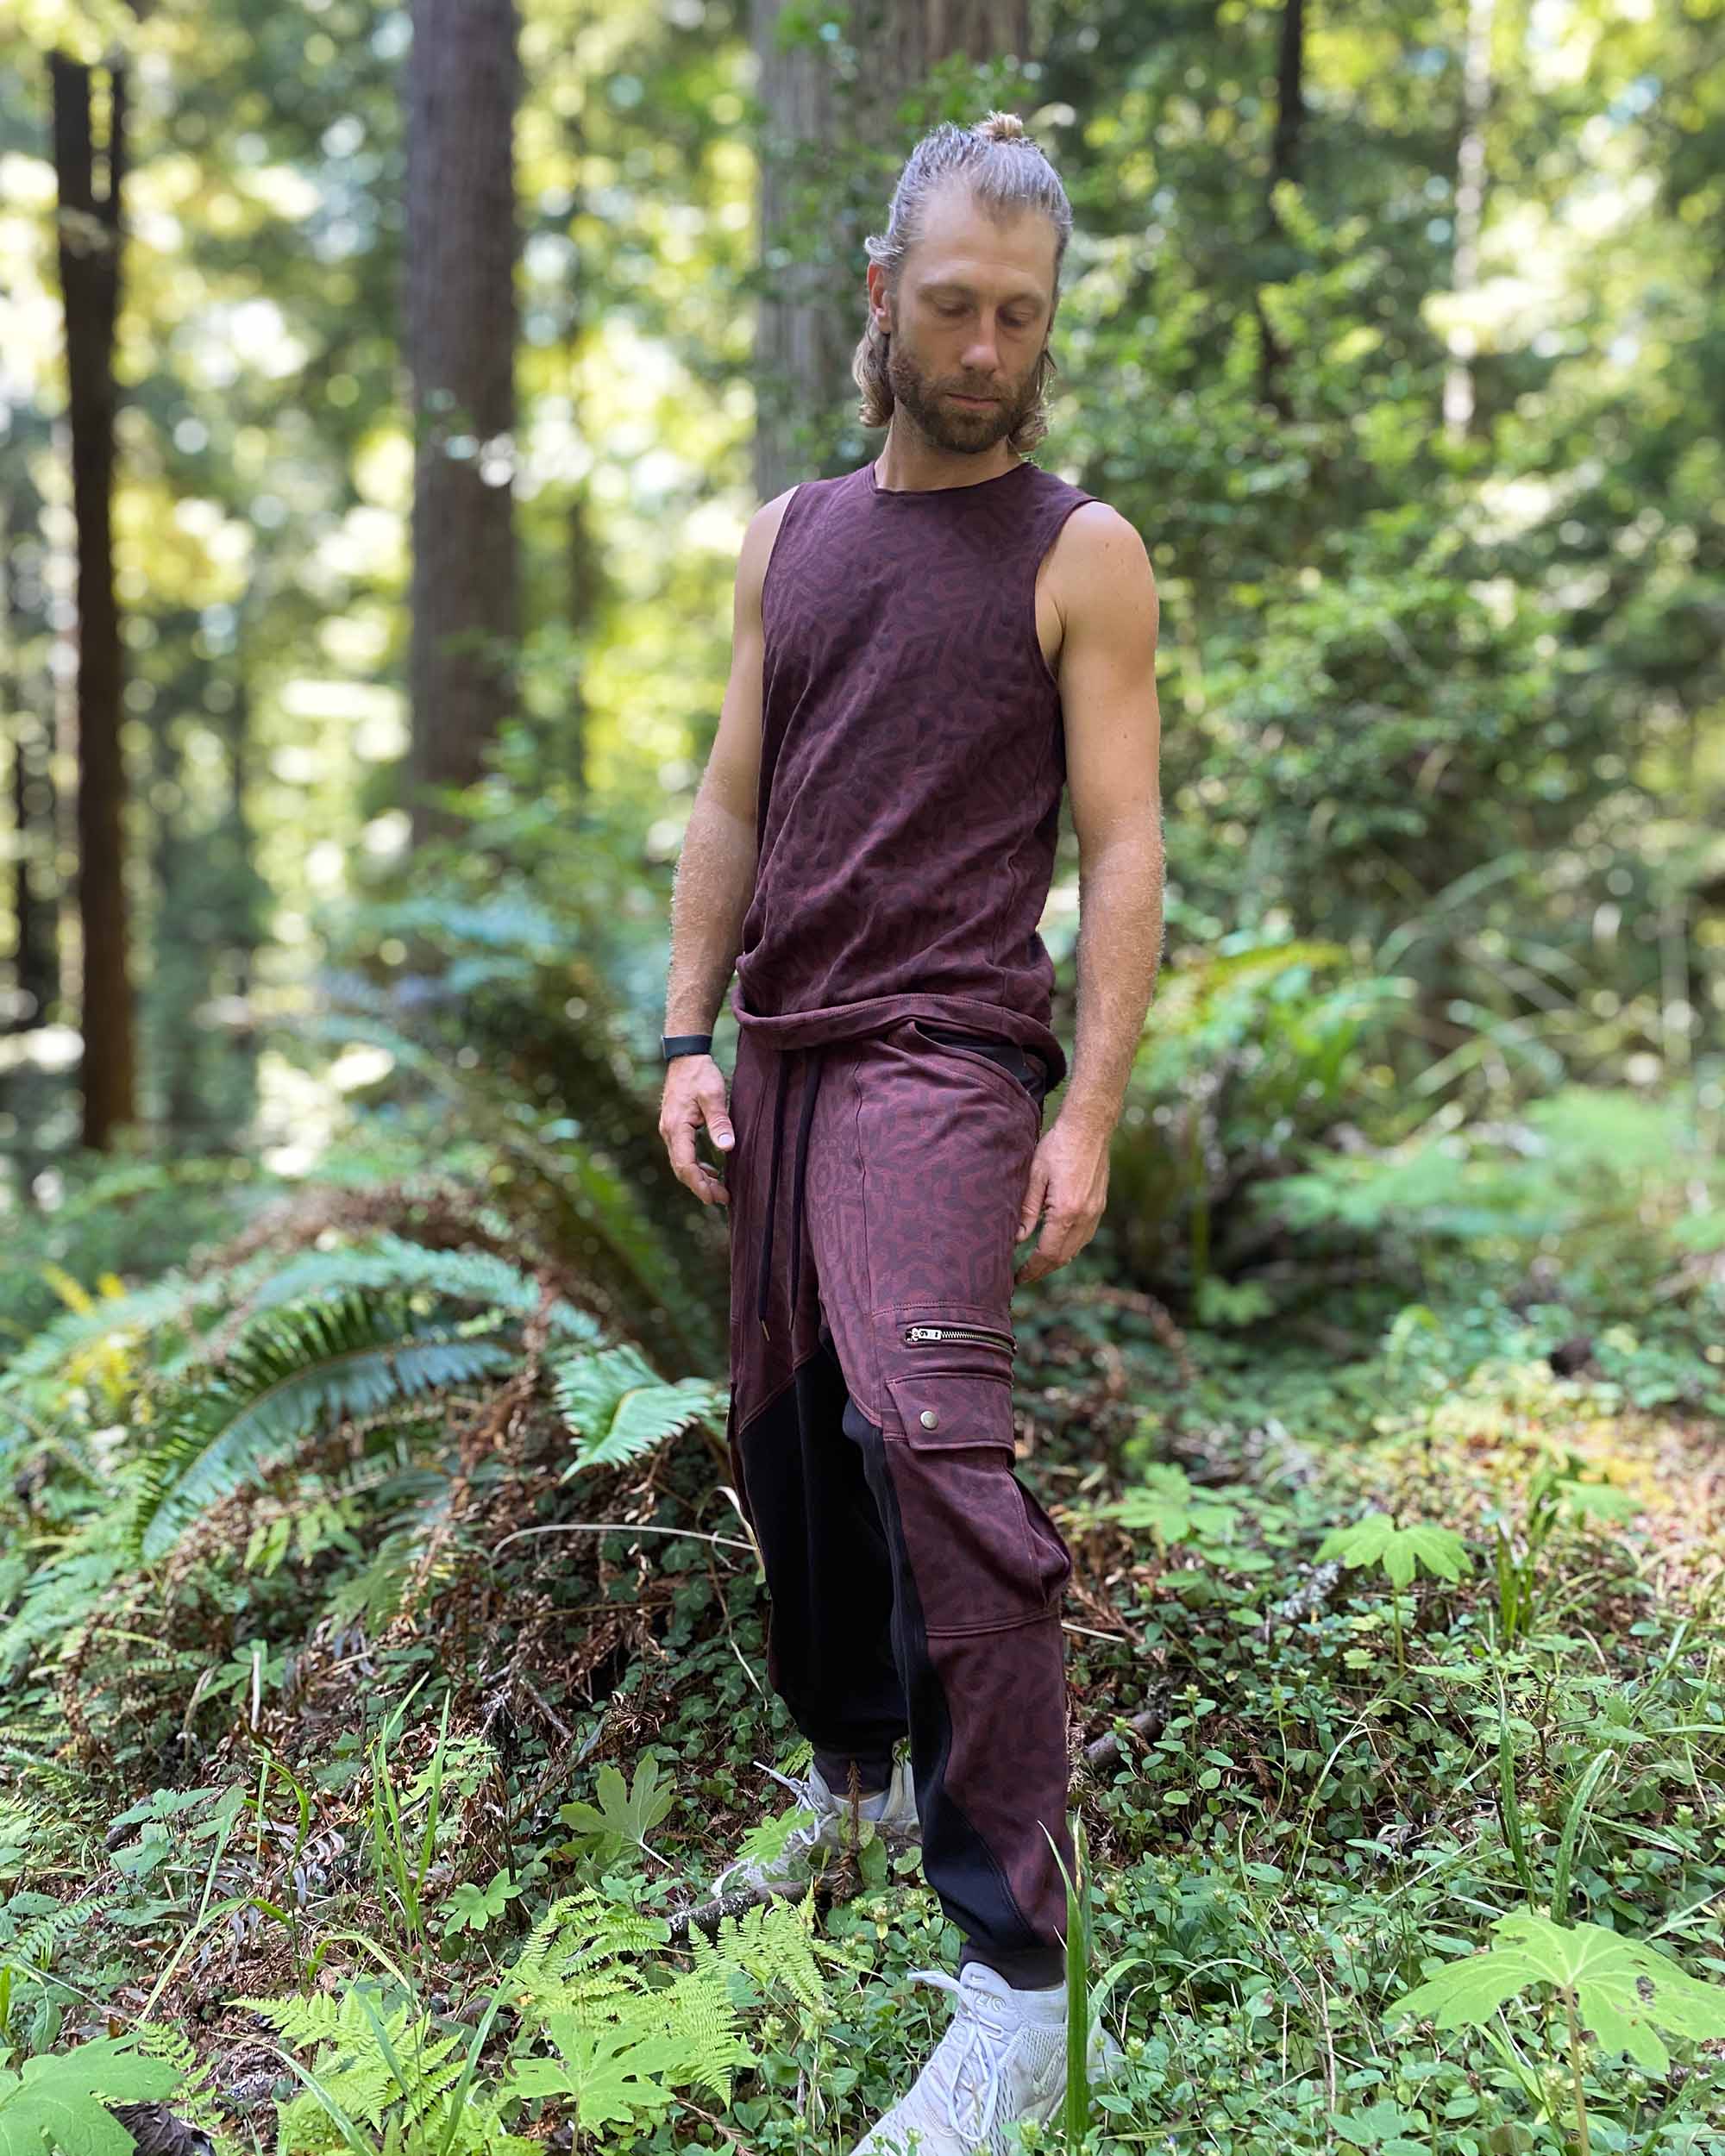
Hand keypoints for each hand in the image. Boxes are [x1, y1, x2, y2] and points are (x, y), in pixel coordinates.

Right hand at [660, 1053, 734, 1205]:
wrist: (685, 1056)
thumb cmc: (700, 1074)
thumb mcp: (714, 1095)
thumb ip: (719, 1122)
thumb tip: (727, 1148)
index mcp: (676, 1127)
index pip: (684, 1164)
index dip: (698, 1184)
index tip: (713, 1198)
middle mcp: (669, 1132)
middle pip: (681, 1168)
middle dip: (701, 1186)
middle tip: (723, 1198)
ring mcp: (670, 1130)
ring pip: (682, 1163)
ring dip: (699, 1178)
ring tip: (720, 1190)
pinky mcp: (675, 1128)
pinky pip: (683, 1154)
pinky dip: (697, 1166)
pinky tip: (711, 1170)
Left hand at [1013, 1111, 1109, 1284]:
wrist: (1089, 1128)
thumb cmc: (1058, 1147)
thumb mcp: (1034, 1175)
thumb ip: (1026, 1209)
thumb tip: (1018, 1239)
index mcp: (1066, 1211)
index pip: (1048, 1253)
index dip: (1032, 1269)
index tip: (1018, 1277)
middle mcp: (1085, 1216)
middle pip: (1063, 1257)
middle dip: (1043, 1270)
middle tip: (1024, 1276)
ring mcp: (1096, 1212)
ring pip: (1076, 1249)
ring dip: (1057, 1260)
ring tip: (1037, 1265)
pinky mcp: (1100, 1205)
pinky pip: (1085, 1236)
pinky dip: (1070, 1246)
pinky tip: (1056, 1245)